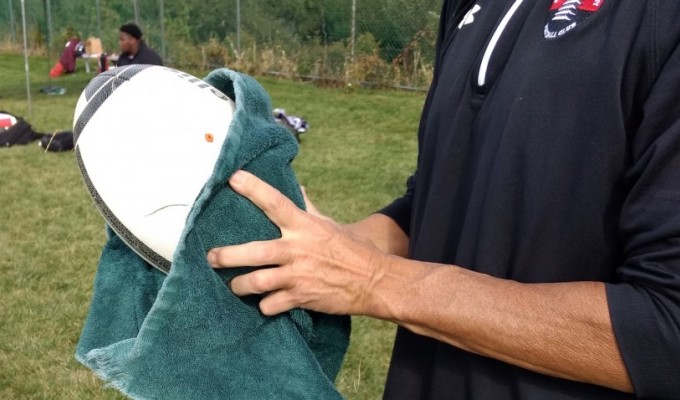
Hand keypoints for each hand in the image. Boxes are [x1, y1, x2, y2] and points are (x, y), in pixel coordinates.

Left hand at [207, 170, 388, 315]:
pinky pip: (271, 304)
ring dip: (240, 286)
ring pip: (256, 282)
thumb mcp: (330, 224)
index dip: (253, 188)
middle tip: (211, 257)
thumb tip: (298, 187)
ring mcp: (297, 275)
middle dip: (227, 256)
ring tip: (234, 285)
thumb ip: (309, 207)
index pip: (274, 202)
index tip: (233, 178)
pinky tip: (265, 303)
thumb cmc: (351, 249)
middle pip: (253, 252)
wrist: (373, 280)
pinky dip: (265, 305)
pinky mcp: (301, 297)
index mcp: (304, 226)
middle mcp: (297, 249)